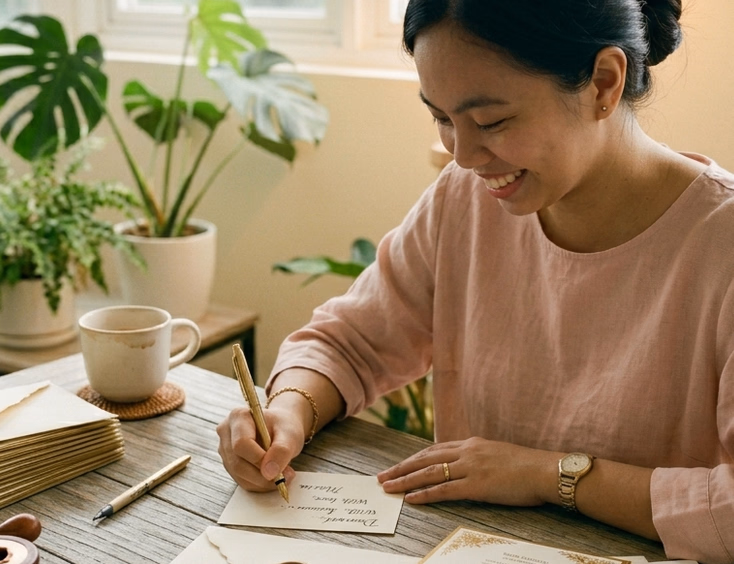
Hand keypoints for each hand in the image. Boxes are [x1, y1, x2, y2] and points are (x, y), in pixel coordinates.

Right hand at [216, 405, 303, 491]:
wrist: (280, 428)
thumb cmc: (283, 426)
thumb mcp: (290, 434)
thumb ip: (281, 451)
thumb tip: (269, 473)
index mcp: (238, 416)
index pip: (241, 443)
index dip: (259, 459)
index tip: (279, 469)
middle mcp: (226, 432)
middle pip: (237, 462)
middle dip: (262, 475)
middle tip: (285, 477)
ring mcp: (225, 449)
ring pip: (239, 475)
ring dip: (262, 482)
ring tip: (282, 476)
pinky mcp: (229, 463)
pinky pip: (241, 480)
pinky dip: (259, 484)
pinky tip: (272, 477)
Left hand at [377, 437, 558, 505]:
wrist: (545, 470)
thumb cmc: (526, 466)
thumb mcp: (497, 454)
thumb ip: (478, 458)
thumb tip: (465, 466)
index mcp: (471, 444)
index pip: (434, 449)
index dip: (414, 458)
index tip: (399, 464)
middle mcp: (467, 452)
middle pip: (424, 458)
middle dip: (401, 467)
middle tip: (382, 476)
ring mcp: (470, 468)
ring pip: (429, 473)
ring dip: (405, 480)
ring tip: (388, 487)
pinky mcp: (476, 485)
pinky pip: (444, 490)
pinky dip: (424, 494)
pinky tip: (411, 498)